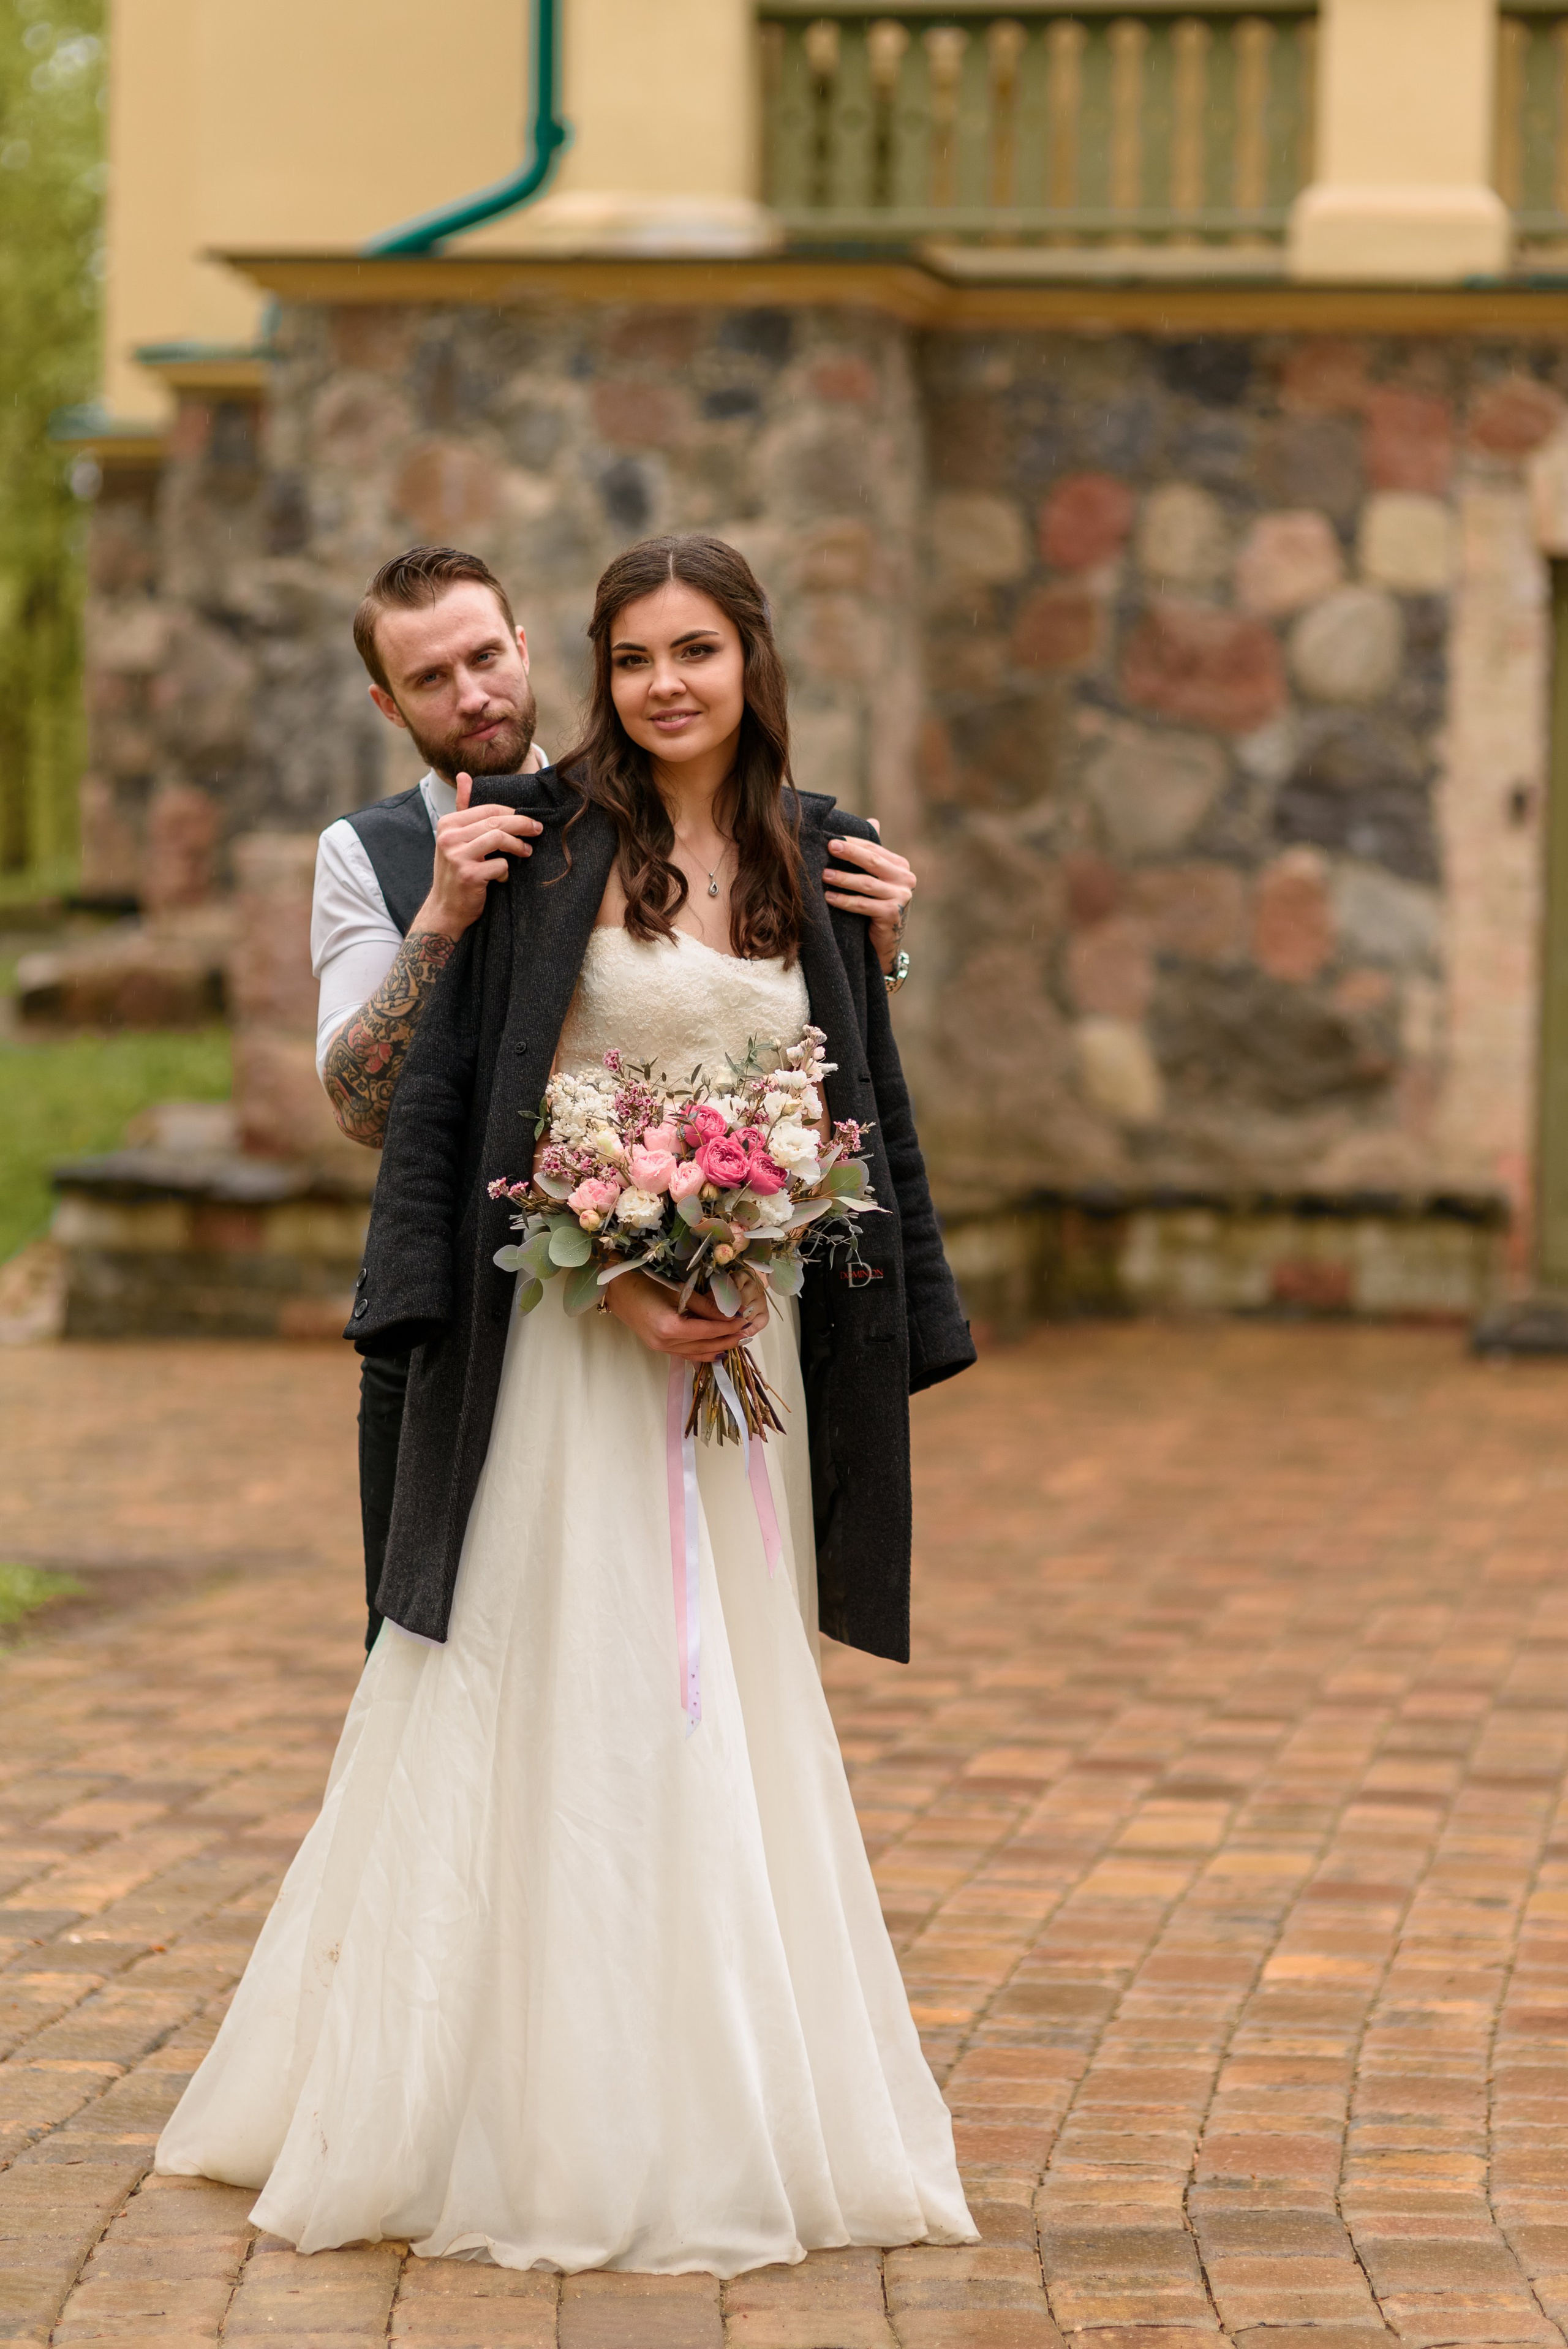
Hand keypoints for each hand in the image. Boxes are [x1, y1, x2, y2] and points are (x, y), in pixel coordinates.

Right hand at [414, 772, 542, 940]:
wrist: (445, 909)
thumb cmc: (456, 872)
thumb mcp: (455, 838)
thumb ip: (463, 807)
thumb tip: (464, 775)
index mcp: (447, 824)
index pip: (488, 809)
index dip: (512, 813)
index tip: (528, 820)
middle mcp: (449, 837)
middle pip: (496, 822)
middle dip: (521, 824)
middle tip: (537, 830)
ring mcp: (457, 856)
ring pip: (499, 838)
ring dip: (518, 845)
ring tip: (527, 852)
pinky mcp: (468, 875)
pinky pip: (500, 865)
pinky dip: (505, 871)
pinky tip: (502, 877)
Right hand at [605, 1271, 766, 1361]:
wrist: (616, 1288)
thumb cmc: (644, 1282)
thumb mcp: (677, 1290)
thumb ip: (704, 1305)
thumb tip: (730, 1314)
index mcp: (669, 1327)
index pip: (707, 1331)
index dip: (728, 1327)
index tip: (744, 1321)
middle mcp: (665, 1343)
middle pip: (704, 1346)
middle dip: (727, 1340)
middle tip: (746, 1333)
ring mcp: (660, 1348)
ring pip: (695, 1354)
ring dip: (717, 1348)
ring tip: (735, 1342)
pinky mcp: (657, 1347)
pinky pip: (685, 1354)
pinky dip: (702, 1353)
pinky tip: (715, 1351)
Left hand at [824, 829, 913, 973]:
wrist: (885, 942)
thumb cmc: (876, 906)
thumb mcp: (876, 879)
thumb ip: (873, 854)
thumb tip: (872, 820)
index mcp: (901, 866)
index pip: (874, 849)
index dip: (852, 843)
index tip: (831, 838)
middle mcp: (905, 879)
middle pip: (872, 862)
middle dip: (849, 853)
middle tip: (828, 846)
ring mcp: (901, 897)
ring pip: (866, 883)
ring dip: (842, 878)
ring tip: (823, 875)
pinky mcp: (893, 914)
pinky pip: (863, 904)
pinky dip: (844, 901)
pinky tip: (829, 897)